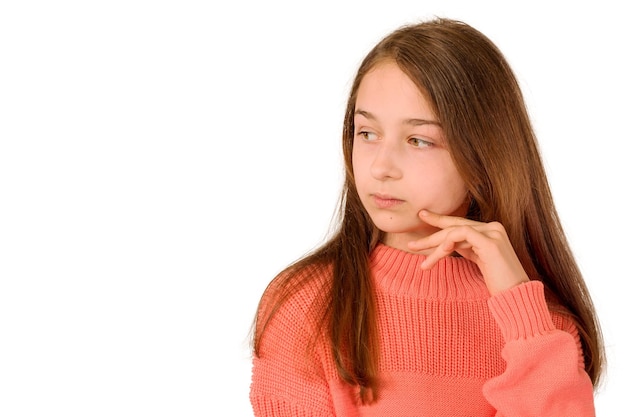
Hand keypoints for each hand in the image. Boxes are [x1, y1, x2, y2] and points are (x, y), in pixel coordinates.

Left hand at [407, 210, 529, 294]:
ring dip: (435, 247)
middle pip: (454, 226)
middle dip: (431, 234)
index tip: (422, 216)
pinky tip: (440, 253)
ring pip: (454, 232)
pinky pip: (463, 234)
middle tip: (411, 243)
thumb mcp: (478, 259)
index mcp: (490, 230)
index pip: (460, 223)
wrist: (516, 295)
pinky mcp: (491, 242)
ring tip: (423, 263)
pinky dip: (448, 242)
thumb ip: (466, 247)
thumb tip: (445, 242)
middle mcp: (493, 227)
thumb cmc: (498, 282)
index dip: (440, 220)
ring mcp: (493, 233)